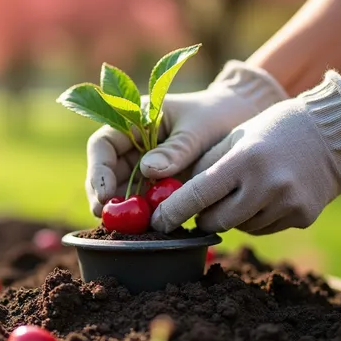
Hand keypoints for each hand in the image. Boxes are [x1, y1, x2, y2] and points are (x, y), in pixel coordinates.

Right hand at [86, 61, 287, 215]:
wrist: (241, 119)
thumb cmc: (217, 115)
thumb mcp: (197, 129)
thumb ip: (175, 150)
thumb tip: (147, 171)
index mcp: (135, 121)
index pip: (103, 145)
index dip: (98, 170)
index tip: (105, 193)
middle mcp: (133, 144)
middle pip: (106, 172)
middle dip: (104, 196)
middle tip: (109, 217)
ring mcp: (145, 165)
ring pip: (121, 189)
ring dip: (123, 208)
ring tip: (128, 226)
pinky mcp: (158, 183)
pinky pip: (144, 200)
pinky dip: (143, 213)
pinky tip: (146, 226)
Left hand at [151, 71, 340, 234]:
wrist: (334, 133)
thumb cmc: (273, 130)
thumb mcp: (234, 138)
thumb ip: (205, 167)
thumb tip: (174, 199)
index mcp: (245, 159)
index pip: (199, 194)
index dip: (174, 212)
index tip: (158, 222)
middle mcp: (267, 185)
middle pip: (217, 221)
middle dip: (203, 216)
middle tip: (203, 204)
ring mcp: (288, 204)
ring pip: (240, 227)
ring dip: (233, 215)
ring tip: (247, 188)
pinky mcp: (303, 217)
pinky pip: (264, 228)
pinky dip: (257, 217)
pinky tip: (268, 194)